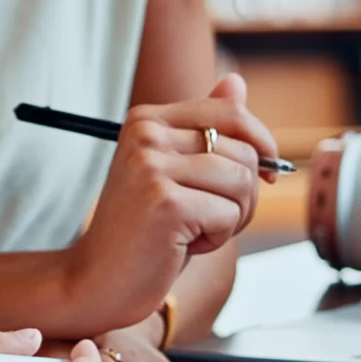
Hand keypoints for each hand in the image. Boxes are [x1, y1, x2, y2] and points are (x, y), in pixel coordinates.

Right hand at [62, 74, 278, 329]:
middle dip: (243, 194)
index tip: (265, 176)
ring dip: (231, 218)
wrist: (96, 280)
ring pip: (242, 183)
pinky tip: (182, 245)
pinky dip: (217, 239)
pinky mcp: (165, 202)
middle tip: (208, 218)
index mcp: (147, 119)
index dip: (261, 143)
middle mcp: (146, 135)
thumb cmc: (142, 230)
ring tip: (193, 231)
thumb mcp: (176, 171)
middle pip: (244, 152)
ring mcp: (152, 166)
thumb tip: (237, 81)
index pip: (229, 112)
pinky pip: (229, 215)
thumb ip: (205, 127)